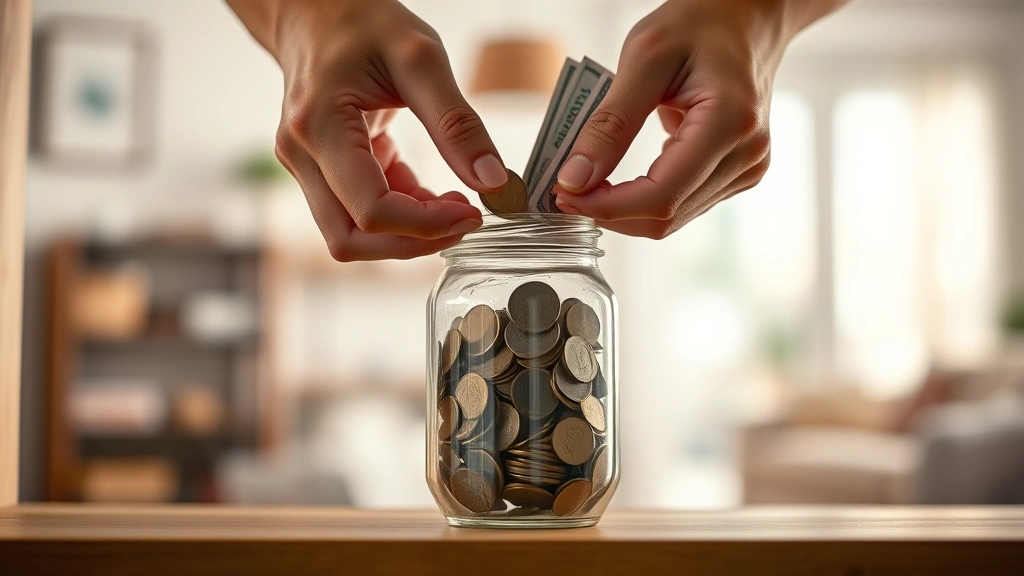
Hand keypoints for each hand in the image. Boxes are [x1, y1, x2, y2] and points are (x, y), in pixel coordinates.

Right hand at [227, 0, 508, 259]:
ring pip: (352, 235)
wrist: (317, 9)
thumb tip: (492, 181)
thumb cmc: (362, 22)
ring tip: (452, 204)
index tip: (473, 212)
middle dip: (414, 241)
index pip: (370, 210)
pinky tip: (431, 191)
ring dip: (407, 232)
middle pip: (351, 240)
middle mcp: (302, 156)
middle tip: (465, 219)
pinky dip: (401, 212)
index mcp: (319, 126)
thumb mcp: (421, 59)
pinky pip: (360, 211)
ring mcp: (306, 167)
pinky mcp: (322, 170)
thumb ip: (457, 123)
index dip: (427, 225)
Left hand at [552, 0, 842, 238]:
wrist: (745, 18)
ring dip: (624, 211)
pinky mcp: (738, 173)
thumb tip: (575, 179)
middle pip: (666, 216)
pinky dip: (644, 200)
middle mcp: (746, 154)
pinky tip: (619, 182)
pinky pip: (683, 204)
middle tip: (565, 191)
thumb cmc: (698, 23)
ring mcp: (747, 168)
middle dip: (609, 212)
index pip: (662, 194)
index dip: (607, 206)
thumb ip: (610, 122)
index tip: (564, 194)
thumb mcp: (643, 57)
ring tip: (586, 185)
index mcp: (729, 122)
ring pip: (673, 218)